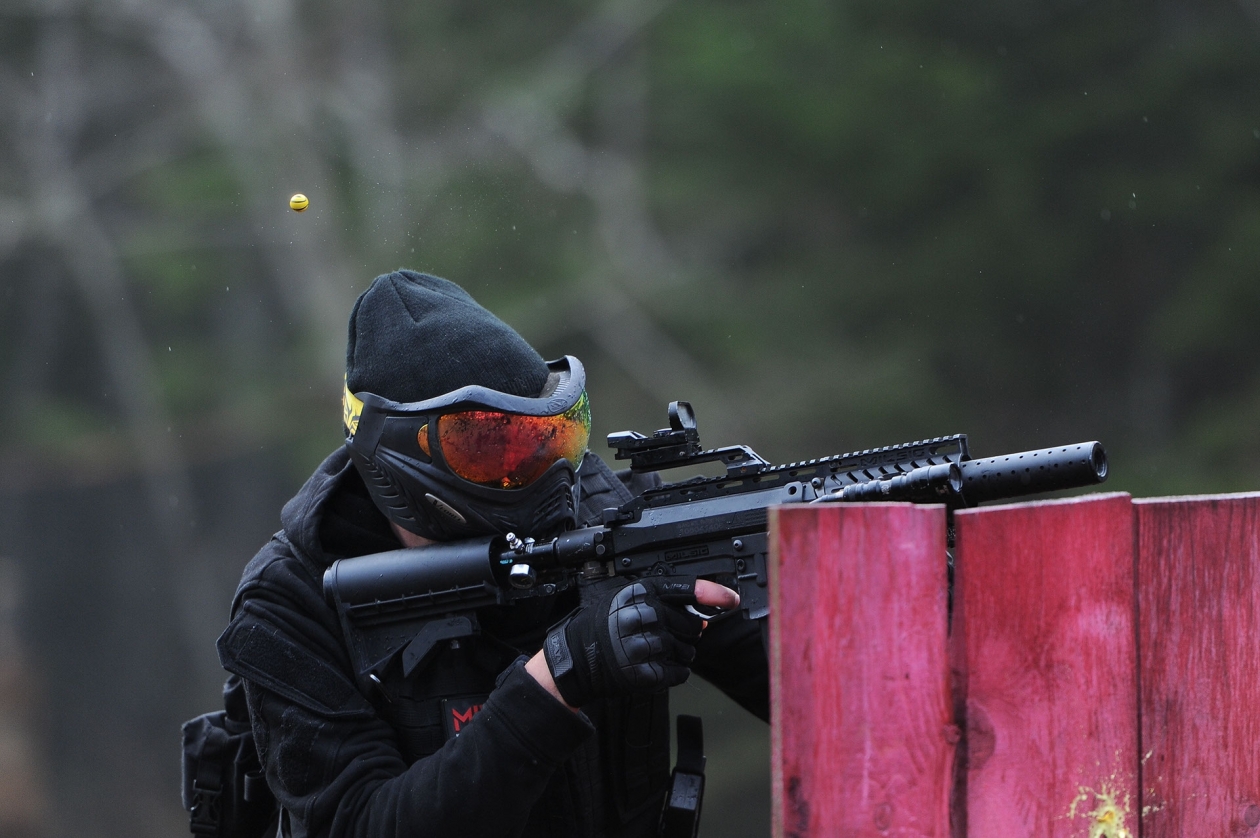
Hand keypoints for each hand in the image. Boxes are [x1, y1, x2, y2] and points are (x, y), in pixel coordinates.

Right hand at [535, 577, 738, 708]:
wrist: (578, 658)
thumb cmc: (604, 626)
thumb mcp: (628, 599)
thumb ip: (665, 601)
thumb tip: (705, 615)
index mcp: (641, 593)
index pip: (687, 589)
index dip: (715, 594)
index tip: (732, 599)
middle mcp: (644, 616)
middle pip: (694, 625)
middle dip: (686, 632)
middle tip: (662, 634)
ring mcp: (645, 645)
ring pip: (688, 650)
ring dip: (679, 653)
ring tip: (652, 650)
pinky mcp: (646, 672)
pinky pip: (680, 673)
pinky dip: (673, 672)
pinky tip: (654, 665)